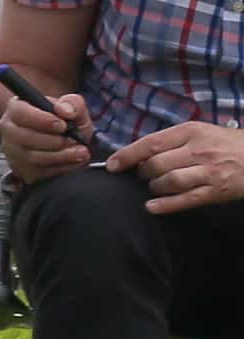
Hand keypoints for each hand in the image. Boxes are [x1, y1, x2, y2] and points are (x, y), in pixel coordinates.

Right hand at [0, 85, 98, 185]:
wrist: (68, 145)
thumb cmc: (66, 123)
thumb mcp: (74, 109)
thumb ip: (73, 104)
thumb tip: (65, 111)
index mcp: (17, 109)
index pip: (19, 112)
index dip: (41, 119)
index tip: (62, 125)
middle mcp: (9, 130)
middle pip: (23, 136)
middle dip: (54, 140)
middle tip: (73, 140)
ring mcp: (13, 151)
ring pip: (33, 156)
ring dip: (61, 155)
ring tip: (81, 151)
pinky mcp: (22, 169)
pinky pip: (40, 171)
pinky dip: (61, 167)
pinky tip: (73, 161)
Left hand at [112, 121, 243, 213]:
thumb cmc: (226, 143)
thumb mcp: (200, 131)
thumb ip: (173, 141)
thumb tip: (140, 153)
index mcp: (191, 132)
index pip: (151, 143)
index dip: (127, 155)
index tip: (112, 164)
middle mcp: (199, 151)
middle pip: (157, 164)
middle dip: (142, 172)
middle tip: (142, 175)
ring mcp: (209, 172)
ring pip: (169, 182)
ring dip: (154, 187)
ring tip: (154, 186)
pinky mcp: (217, 192)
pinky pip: (186, 200)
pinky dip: (166, 205)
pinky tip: (152, 207)